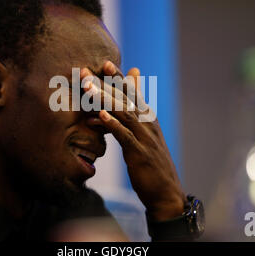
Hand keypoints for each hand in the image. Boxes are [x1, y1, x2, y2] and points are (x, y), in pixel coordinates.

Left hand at [80, 61, 186, 220]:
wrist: (166, 193)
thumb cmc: (152, 163)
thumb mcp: (143, 138)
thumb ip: (132, 119)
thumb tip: (114, 108)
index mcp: (148, 119)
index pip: (132, 94)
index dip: (119, 78)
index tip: (105, 63)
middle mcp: (148, 124)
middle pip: (126, 99)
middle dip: (107, 83)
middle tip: (88, 70)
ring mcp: (145, 138)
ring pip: (124, 114)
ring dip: (104, 100)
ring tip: (88, 88)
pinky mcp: (140, 154)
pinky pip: (125, 137)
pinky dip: (113, 125)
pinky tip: (101, 116)